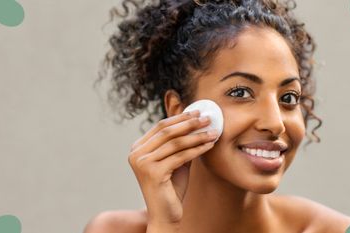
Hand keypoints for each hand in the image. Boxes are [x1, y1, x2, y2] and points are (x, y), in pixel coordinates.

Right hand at [128, 110, 217, 227]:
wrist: (165, 215)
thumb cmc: (171, 188)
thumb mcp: (175, 160)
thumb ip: (180, 143)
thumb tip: (196, 121)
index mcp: (137, 148)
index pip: (161, 126)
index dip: (180, 117)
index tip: (198, 112)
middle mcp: (136, 154)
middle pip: (167, 131)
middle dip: (190, 123)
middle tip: (208, 118)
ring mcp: (143, 163)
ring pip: (176, 143)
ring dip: (197, 136)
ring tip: (213, 132)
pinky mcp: (153, 172)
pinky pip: (181, 156)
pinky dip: (198, 149)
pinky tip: (210, 145)